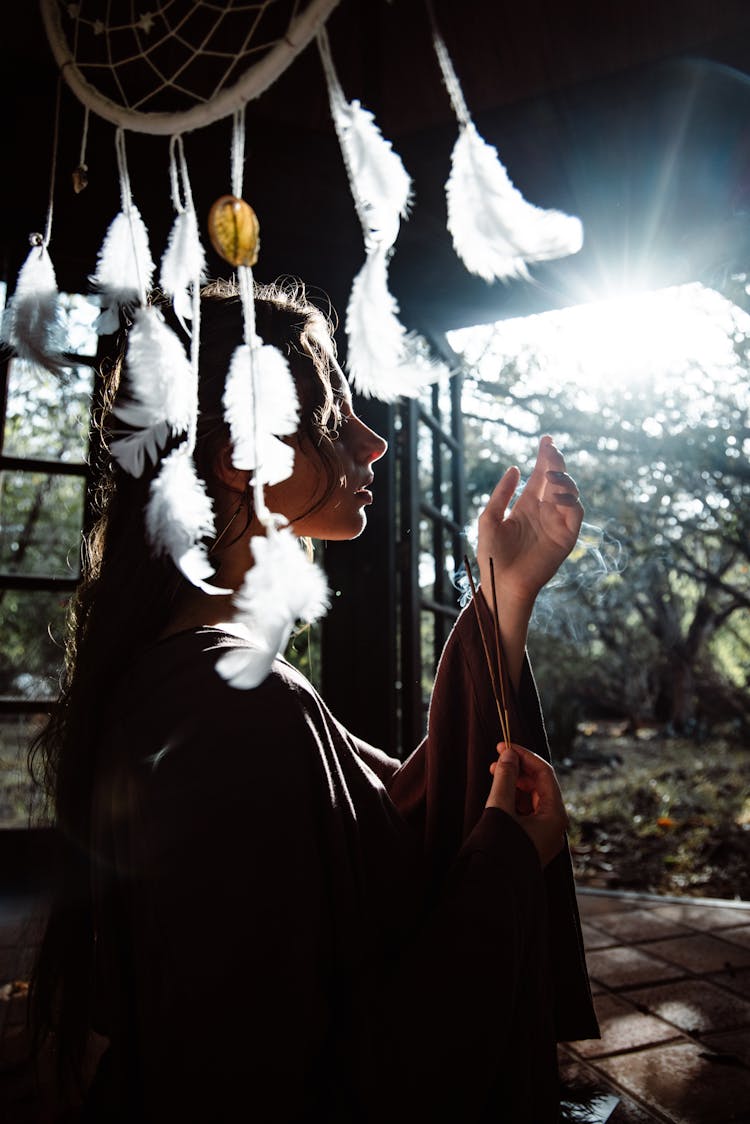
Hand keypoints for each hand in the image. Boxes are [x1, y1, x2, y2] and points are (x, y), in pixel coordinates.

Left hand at [477, 435, 582, 610]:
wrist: (502, 582)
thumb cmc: (492, 555)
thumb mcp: (488, 519)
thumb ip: (500, 494)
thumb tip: (515, 468)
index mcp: (527, 504)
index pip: (540, 475)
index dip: (545, 456)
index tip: (546, 439)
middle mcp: (545, 510)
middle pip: (557, 478)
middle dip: (556, 461)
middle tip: (550, 449)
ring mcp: (557, 522)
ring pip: (570, 492)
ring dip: (563, 479)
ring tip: (550, 475)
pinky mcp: (566, 536)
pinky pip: (576, 512)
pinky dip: (570, 500)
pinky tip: (556, 494)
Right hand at [486, 742, 567, 867]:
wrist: (495, 889)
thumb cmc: (499, 849)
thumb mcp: (500, 808)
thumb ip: (505, 778)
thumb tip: (508, 754)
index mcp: (555, 816)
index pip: (544, 774)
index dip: (525, 756)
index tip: (504, 745)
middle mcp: (554, 824)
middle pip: (540, 785)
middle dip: (519, 768)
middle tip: (497, 757)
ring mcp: (544, 834)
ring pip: (533, 798)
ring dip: (515, 782)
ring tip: (494, 772)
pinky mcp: (533, 841)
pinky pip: (527, 811)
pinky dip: (514, 798)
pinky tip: (499, 792)